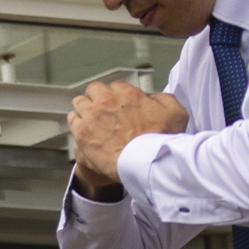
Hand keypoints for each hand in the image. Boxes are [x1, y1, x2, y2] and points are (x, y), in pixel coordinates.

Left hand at [65, 79, 188, 196]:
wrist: (145, 163)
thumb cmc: (159, 141)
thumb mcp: (176, 113)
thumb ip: (163, 99)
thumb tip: (153, 98)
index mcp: (128, 94)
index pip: (116, 85)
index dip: (118, 96)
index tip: (120, 104)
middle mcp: (107, 101)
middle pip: (94, 89)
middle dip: (98, 97)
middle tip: (103, 109)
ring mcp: (92, 116)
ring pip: (80, 102)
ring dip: (85, 108)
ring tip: (91, 118)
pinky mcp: (82, 132)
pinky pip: (72, 119)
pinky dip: (76, 121)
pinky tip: (83, 127)